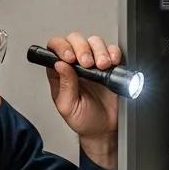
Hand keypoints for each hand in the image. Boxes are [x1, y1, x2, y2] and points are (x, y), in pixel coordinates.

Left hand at [44, 32, 120, 169]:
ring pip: (94, 42)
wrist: (104, 129)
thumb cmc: (83, 119)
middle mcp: (76, 65)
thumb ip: (64, 85)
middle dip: (82, 48)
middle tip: (87, 63)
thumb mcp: (68, 107)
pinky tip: (112, 63)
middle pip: (75, 40)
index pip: (55, 48)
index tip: (69, 58)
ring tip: (101, 66)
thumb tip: (59, 65)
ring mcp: (94, 64)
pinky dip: (113, 53)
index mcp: (60, 73)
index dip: (61, 47)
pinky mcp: (110, 65)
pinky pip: (112, 51)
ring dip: (98, 50)